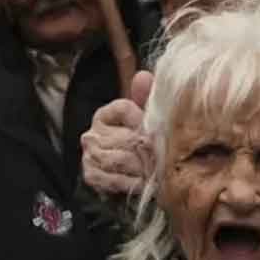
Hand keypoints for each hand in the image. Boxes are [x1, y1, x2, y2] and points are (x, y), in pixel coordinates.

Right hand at [81, 70, 152, 196]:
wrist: (130, 176)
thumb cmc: (141, 145)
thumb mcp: (147, 121)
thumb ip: (147, 99)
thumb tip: (143, 76)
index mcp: (106, 114)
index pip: (125, 108)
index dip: (146, 120)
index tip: (158, 131)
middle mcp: (92, 133)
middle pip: (126, 138)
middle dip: (150, 149)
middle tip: (169, 156)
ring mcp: (90, 155)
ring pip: (120, 159)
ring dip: (143, 167)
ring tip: (160, 170)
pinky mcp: (92, 176)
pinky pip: (114, 179)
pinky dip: (133, 183)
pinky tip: (146, 183)